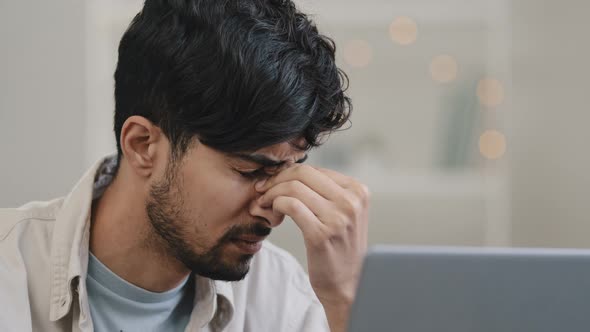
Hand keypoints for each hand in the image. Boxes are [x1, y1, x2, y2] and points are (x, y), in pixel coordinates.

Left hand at [256, 164, 369, 331]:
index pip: (314, 170)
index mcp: (358, 191)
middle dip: (276, 179)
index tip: (271, 183)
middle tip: (261, 190)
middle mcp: (351, 201)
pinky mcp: (321, 234)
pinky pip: (290, 205)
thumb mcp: (343, 213)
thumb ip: (325, 192)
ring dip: (271, 193)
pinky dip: (275, 205)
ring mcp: (338, 217)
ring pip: (293, 188)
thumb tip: (288, 171)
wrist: (349, 285)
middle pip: (302, 173)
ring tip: (264, 205)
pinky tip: (272, 215)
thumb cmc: (340, 248)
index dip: (288, 174)